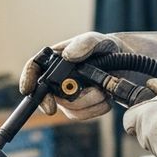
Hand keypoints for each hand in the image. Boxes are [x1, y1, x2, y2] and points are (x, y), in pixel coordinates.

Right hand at [18, 31, 156, 120]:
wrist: (127, 63)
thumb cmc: (107, 47)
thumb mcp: (97, 40)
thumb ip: (84, 44)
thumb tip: (68, 56)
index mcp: (56, 60)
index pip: (35, 68)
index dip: (28, 78)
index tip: (29, 90)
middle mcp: (59, 79)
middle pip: (50, 95)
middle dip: (70, 100)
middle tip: (93, 94)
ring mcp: (70, 95)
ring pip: (69, 109)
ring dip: (90, 103)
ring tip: (104, 91)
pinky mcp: (83, 107)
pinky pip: (83, 115)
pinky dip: (97, 109)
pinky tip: (106, 98)